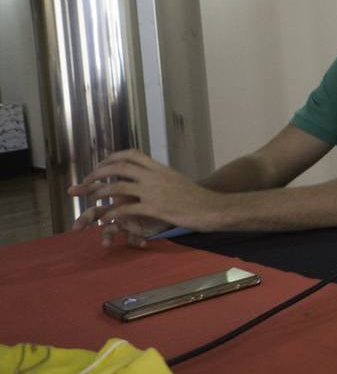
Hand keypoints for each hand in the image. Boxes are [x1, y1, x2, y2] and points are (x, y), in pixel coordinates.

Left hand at [69, 150, 215, 245]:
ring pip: (117, 186)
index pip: (131, 154)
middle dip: (98, 173)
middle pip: (119, 167)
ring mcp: (153, 191)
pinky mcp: (154, 208)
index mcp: (159, 168)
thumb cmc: (196, 197)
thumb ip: (159, 177)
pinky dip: (111, 213)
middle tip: (87, 182)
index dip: (112, 158)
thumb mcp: (176, 180)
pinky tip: (105, 218)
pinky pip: (125, 208)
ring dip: (100, 192)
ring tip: (91, 200)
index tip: (101, 165)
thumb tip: (147, 176)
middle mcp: (154, 176)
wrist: (212, 208)